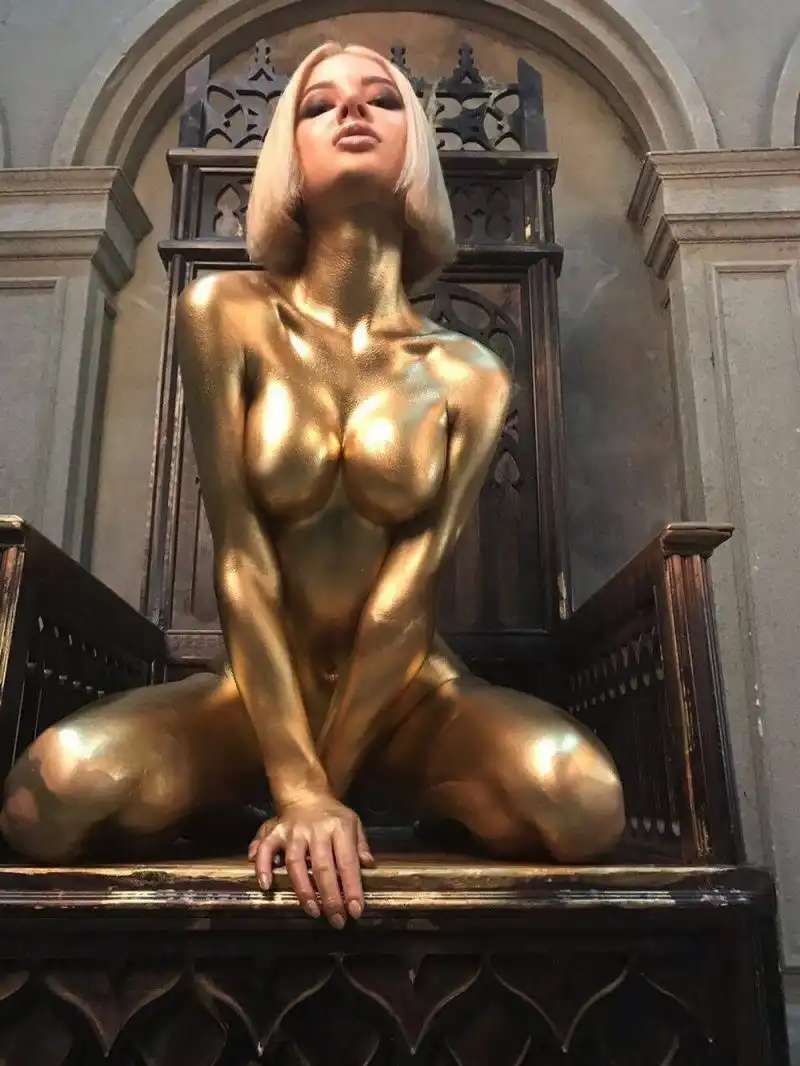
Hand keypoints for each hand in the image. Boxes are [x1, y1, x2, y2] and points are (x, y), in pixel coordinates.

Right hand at [248, 798, 374, 926]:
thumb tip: (368, 868)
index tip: (356, 911)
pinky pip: (266, 849)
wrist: (306, 794)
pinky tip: (266, 885)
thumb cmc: (333, 815)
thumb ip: (361, 846)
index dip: (352, 888)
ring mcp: (293, 831)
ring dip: (303, 889)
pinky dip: (263, 867)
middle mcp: (316, 829)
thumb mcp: (354, 823)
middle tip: (337, 920)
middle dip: (330, 897)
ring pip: (296, 862)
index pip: (347, 861)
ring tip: (313, 911)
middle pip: (322, 867)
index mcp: (339, 827)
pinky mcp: (275, 832)